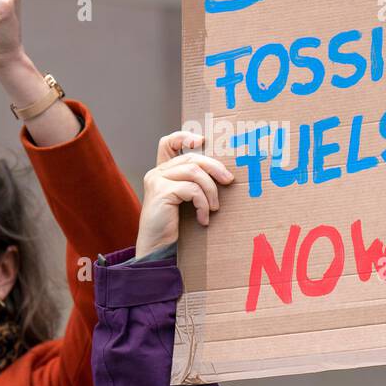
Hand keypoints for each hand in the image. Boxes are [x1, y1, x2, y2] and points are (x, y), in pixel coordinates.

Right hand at [136, 132, 234, 256]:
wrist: (157, 249)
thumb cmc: (175, 226)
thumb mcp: (186, 200)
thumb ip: (195, 183)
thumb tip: (224, 174)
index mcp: (162, 171)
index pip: (168, 142)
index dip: (186, 136)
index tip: (203, 141)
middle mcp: (157, 172)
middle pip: (191, 157)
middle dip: (214, 167)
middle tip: (229, 181)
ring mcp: (157, 180)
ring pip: (194, 172)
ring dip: (211, 190)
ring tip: (214, 208)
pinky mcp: (161, 192)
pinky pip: (192, 189)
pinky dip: (202, 204)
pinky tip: (203, 219)